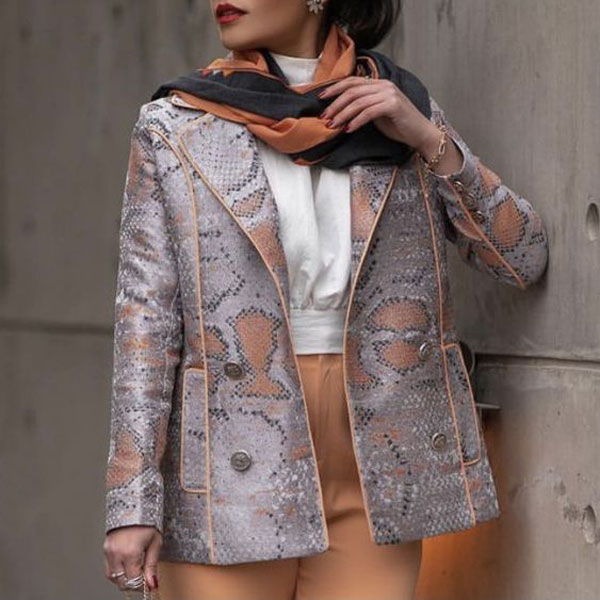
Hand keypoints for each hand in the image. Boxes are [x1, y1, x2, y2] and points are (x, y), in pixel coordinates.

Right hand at [103, 525, 161, 592]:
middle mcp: (117, 552)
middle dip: (133, 584)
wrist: (135, 505)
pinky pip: (108, 568)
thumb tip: (152, 584)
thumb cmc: (148, 520)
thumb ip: (152, 565)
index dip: (142, 585)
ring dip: (123, 579)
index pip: (133, 580)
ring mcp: (109, 551)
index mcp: (131, 552)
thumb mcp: (155, 542)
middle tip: (143, 578)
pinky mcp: (105, 548)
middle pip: (122, 581)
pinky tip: (126, 566)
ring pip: (113, 577)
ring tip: (135, 571)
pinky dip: (117, 572)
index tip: (148, 584)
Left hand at [318, 76, 438, 152]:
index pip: (352, 81)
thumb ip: (362, 106)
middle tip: (324, 117)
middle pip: (352, 91)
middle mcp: (384, 85)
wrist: (420, 134)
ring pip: (358, 102)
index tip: (320, 98)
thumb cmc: (398, 125)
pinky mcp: (393, 105)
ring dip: (342, 115)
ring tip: (333, 126)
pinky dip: (356, 121)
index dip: (334, 88)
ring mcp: (389, 93)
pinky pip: (368, 112)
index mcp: (378, 84)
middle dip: (335, 104)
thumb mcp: (376, 112)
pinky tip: (348, 129)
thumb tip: (340, 111)